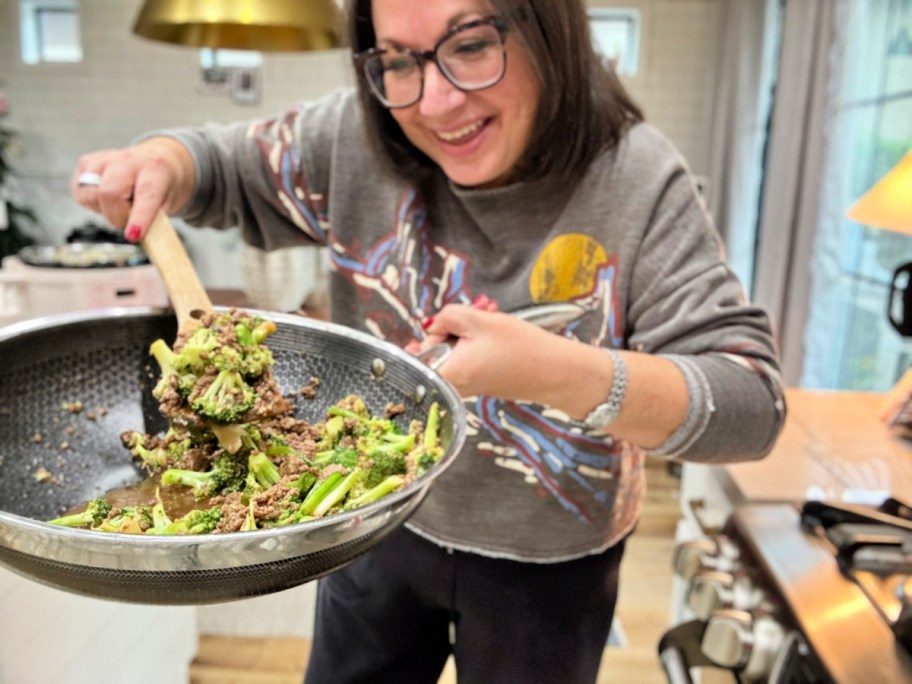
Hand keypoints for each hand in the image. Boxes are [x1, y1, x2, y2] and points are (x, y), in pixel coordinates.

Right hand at [71, 138, 192, 240]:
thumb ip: (155, 221)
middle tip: (128, 220)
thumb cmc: (163, 185)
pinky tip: (107, 199)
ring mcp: (104, 159)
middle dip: (116, 216)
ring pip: (89, 192)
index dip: (139, 218)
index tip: (133, 235)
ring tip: (119, 206)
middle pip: (109, 193)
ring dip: (103, 209)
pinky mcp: (86, 162)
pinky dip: (92, 202)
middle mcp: (128, 160)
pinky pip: (79, 191)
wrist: (157, 160)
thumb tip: (137, 238)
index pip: (146, 194)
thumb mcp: (169, 204)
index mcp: (154, 169)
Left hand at [421, 303, 571, 401]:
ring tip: (489, 315)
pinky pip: (467, 360)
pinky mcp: (482, 384)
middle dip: (452, 329)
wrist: (555, 372)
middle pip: (435, 353)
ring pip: (453, 354)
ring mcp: (469, 387)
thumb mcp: (479, 320)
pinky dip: (476, 344)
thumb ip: (447, 317)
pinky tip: (494, 331)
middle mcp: (454, 386)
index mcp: (448, 374)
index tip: (451, 325)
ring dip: (466, 332)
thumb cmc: (520, 347)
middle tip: (476, 313)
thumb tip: (433, 324)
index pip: (418, 355)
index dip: (432, 334)